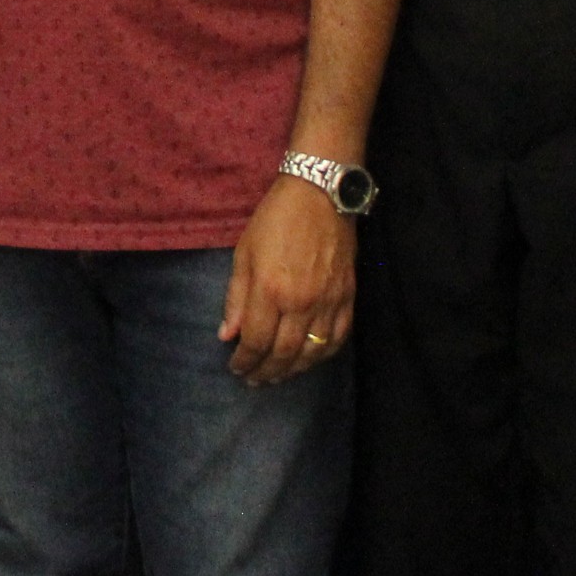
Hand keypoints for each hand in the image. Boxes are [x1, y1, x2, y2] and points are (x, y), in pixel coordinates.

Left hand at [219, 175, 354, 384]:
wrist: (321, 195)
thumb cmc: (275, 220)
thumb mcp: (244, 253)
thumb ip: (236, 298)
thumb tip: (227, 335)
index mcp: (270, 290)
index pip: (256, 341)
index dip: (244, 361)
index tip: (236, 367)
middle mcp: (301, 303)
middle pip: (284, 354)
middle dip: (266, 372)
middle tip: (254, 380)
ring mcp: (329, 302)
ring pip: (313, 352)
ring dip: (293, 370)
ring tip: (277, 376)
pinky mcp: (348, 298)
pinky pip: (338, 339)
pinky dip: (322, 355)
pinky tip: (309, 360)